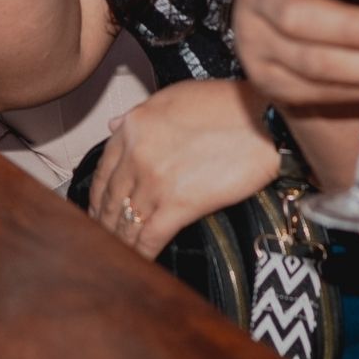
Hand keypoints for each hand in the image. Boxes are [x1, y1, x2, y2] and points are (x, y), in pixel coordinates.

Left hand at [89, 81, 279, 257]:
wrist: (262, 119)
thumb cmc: (225, 105)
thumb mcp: (172, 97)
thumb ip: (138, 114)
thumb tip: (113, 126)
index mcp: (133, 128)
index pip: (103, 170)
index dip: (97, 195)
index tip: (97, 208)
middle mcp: (137, 155)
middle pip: (111, 199)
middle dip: (104, 222)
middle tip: (101, 237)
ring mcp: (155, 182)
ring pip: (126, 221)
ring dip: (119, 241)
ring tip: (117, 254)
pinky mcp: (179, 205)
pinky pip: (149, 237)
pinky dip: (141, 253)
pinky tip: (140, 262)